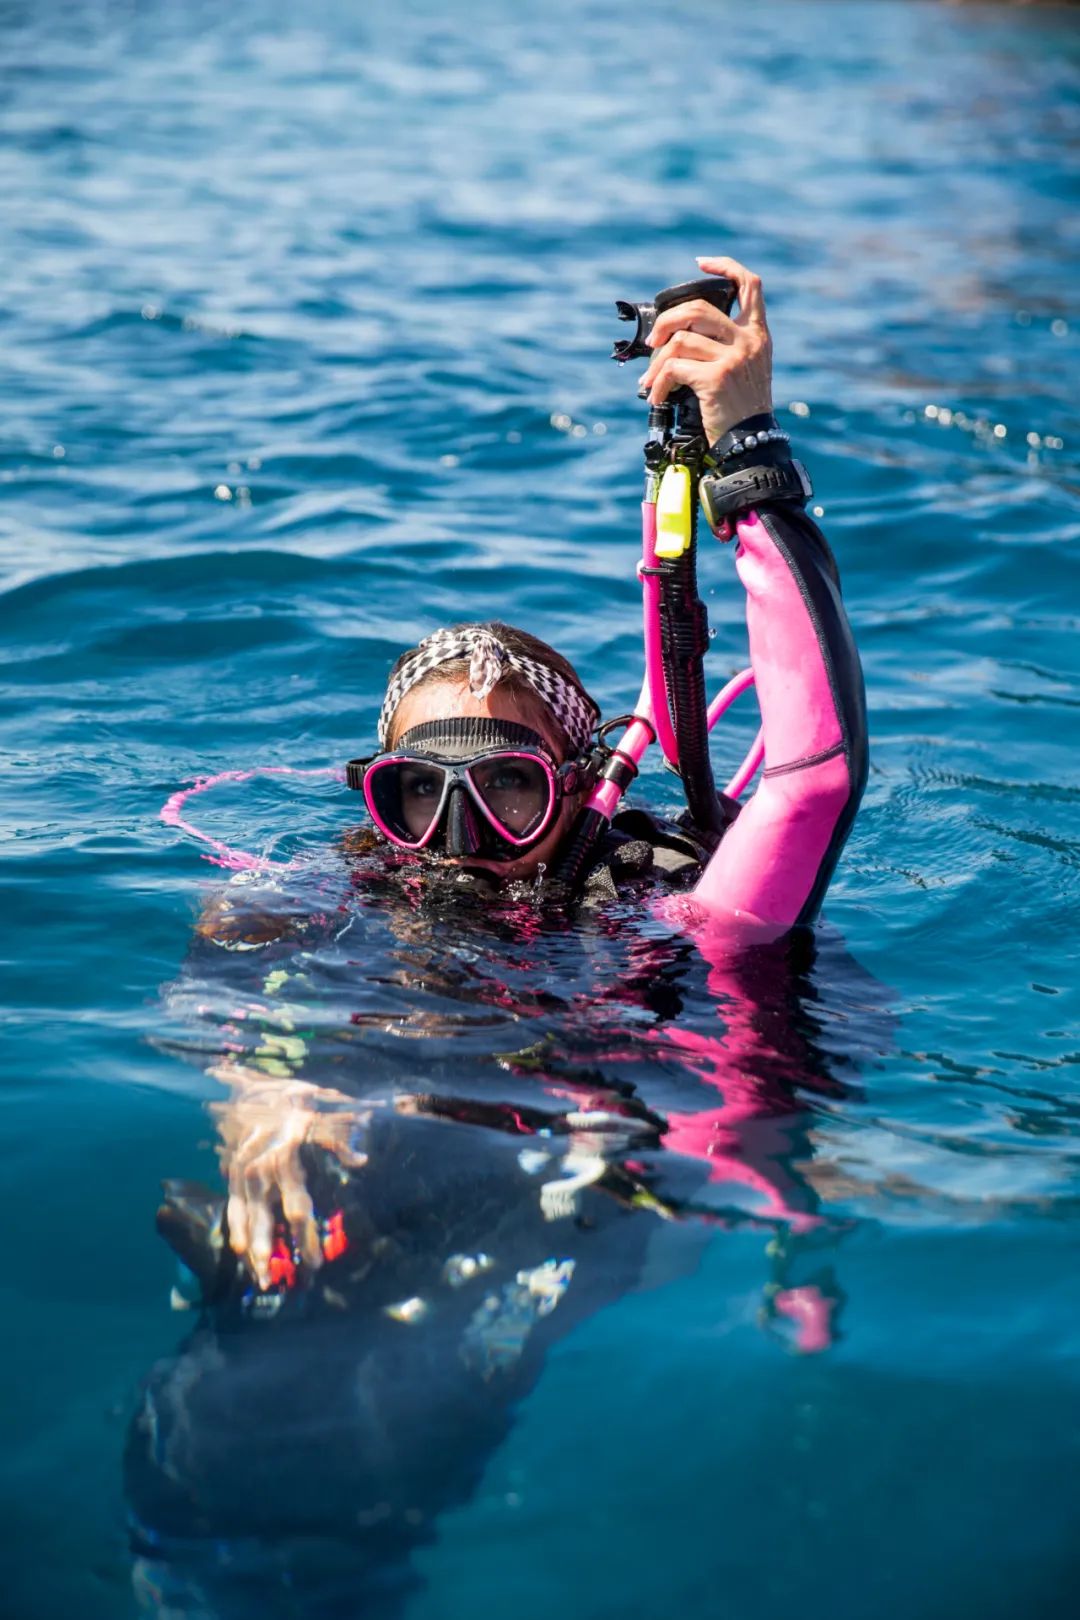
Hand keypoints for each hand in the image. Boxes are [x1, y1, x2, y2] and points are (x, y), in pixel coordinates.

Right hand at [209, 1062, 370, 1289]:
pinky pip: (231, 1208)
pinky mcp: (231, 1173)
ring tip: (261, 1279)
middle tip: (283, 1284)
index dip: (304, 1238)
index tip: (314, 1263)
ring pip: (245, 1220)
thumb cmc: (300, 1100)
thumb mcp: (326, 1112)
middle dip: (274, 1254)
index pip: (297, 1209)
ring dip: (253, 1251)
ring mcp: (243, 1173)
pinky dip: (235, 1231)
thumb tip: (362, 1159)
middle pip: (267, 1222)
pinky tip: (240, 1253)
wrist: (258, 1084)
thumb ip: (341, 1139)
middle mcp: (262, 1171)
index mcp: (287, 1158)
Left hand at [638, 254, 772, 443]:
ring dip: (656, 364)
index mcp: (757, 334)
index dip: (724, 266)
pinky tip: (657, 397)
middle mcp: (748, 341)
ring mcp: (733, 358)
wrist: (751, 443)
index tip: (700, 263)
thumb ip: (726, 345)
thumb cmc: (741, 411)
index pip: (750, 285)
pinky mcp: (716, 378)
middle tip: (653, 342)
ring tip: (650, 382)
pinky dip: (659, 383)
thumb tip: (678, 334)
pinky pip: (674, 369)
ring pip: (680, 341)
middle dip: (666, 321)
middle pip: (698, 308)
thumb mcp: (746, 370)